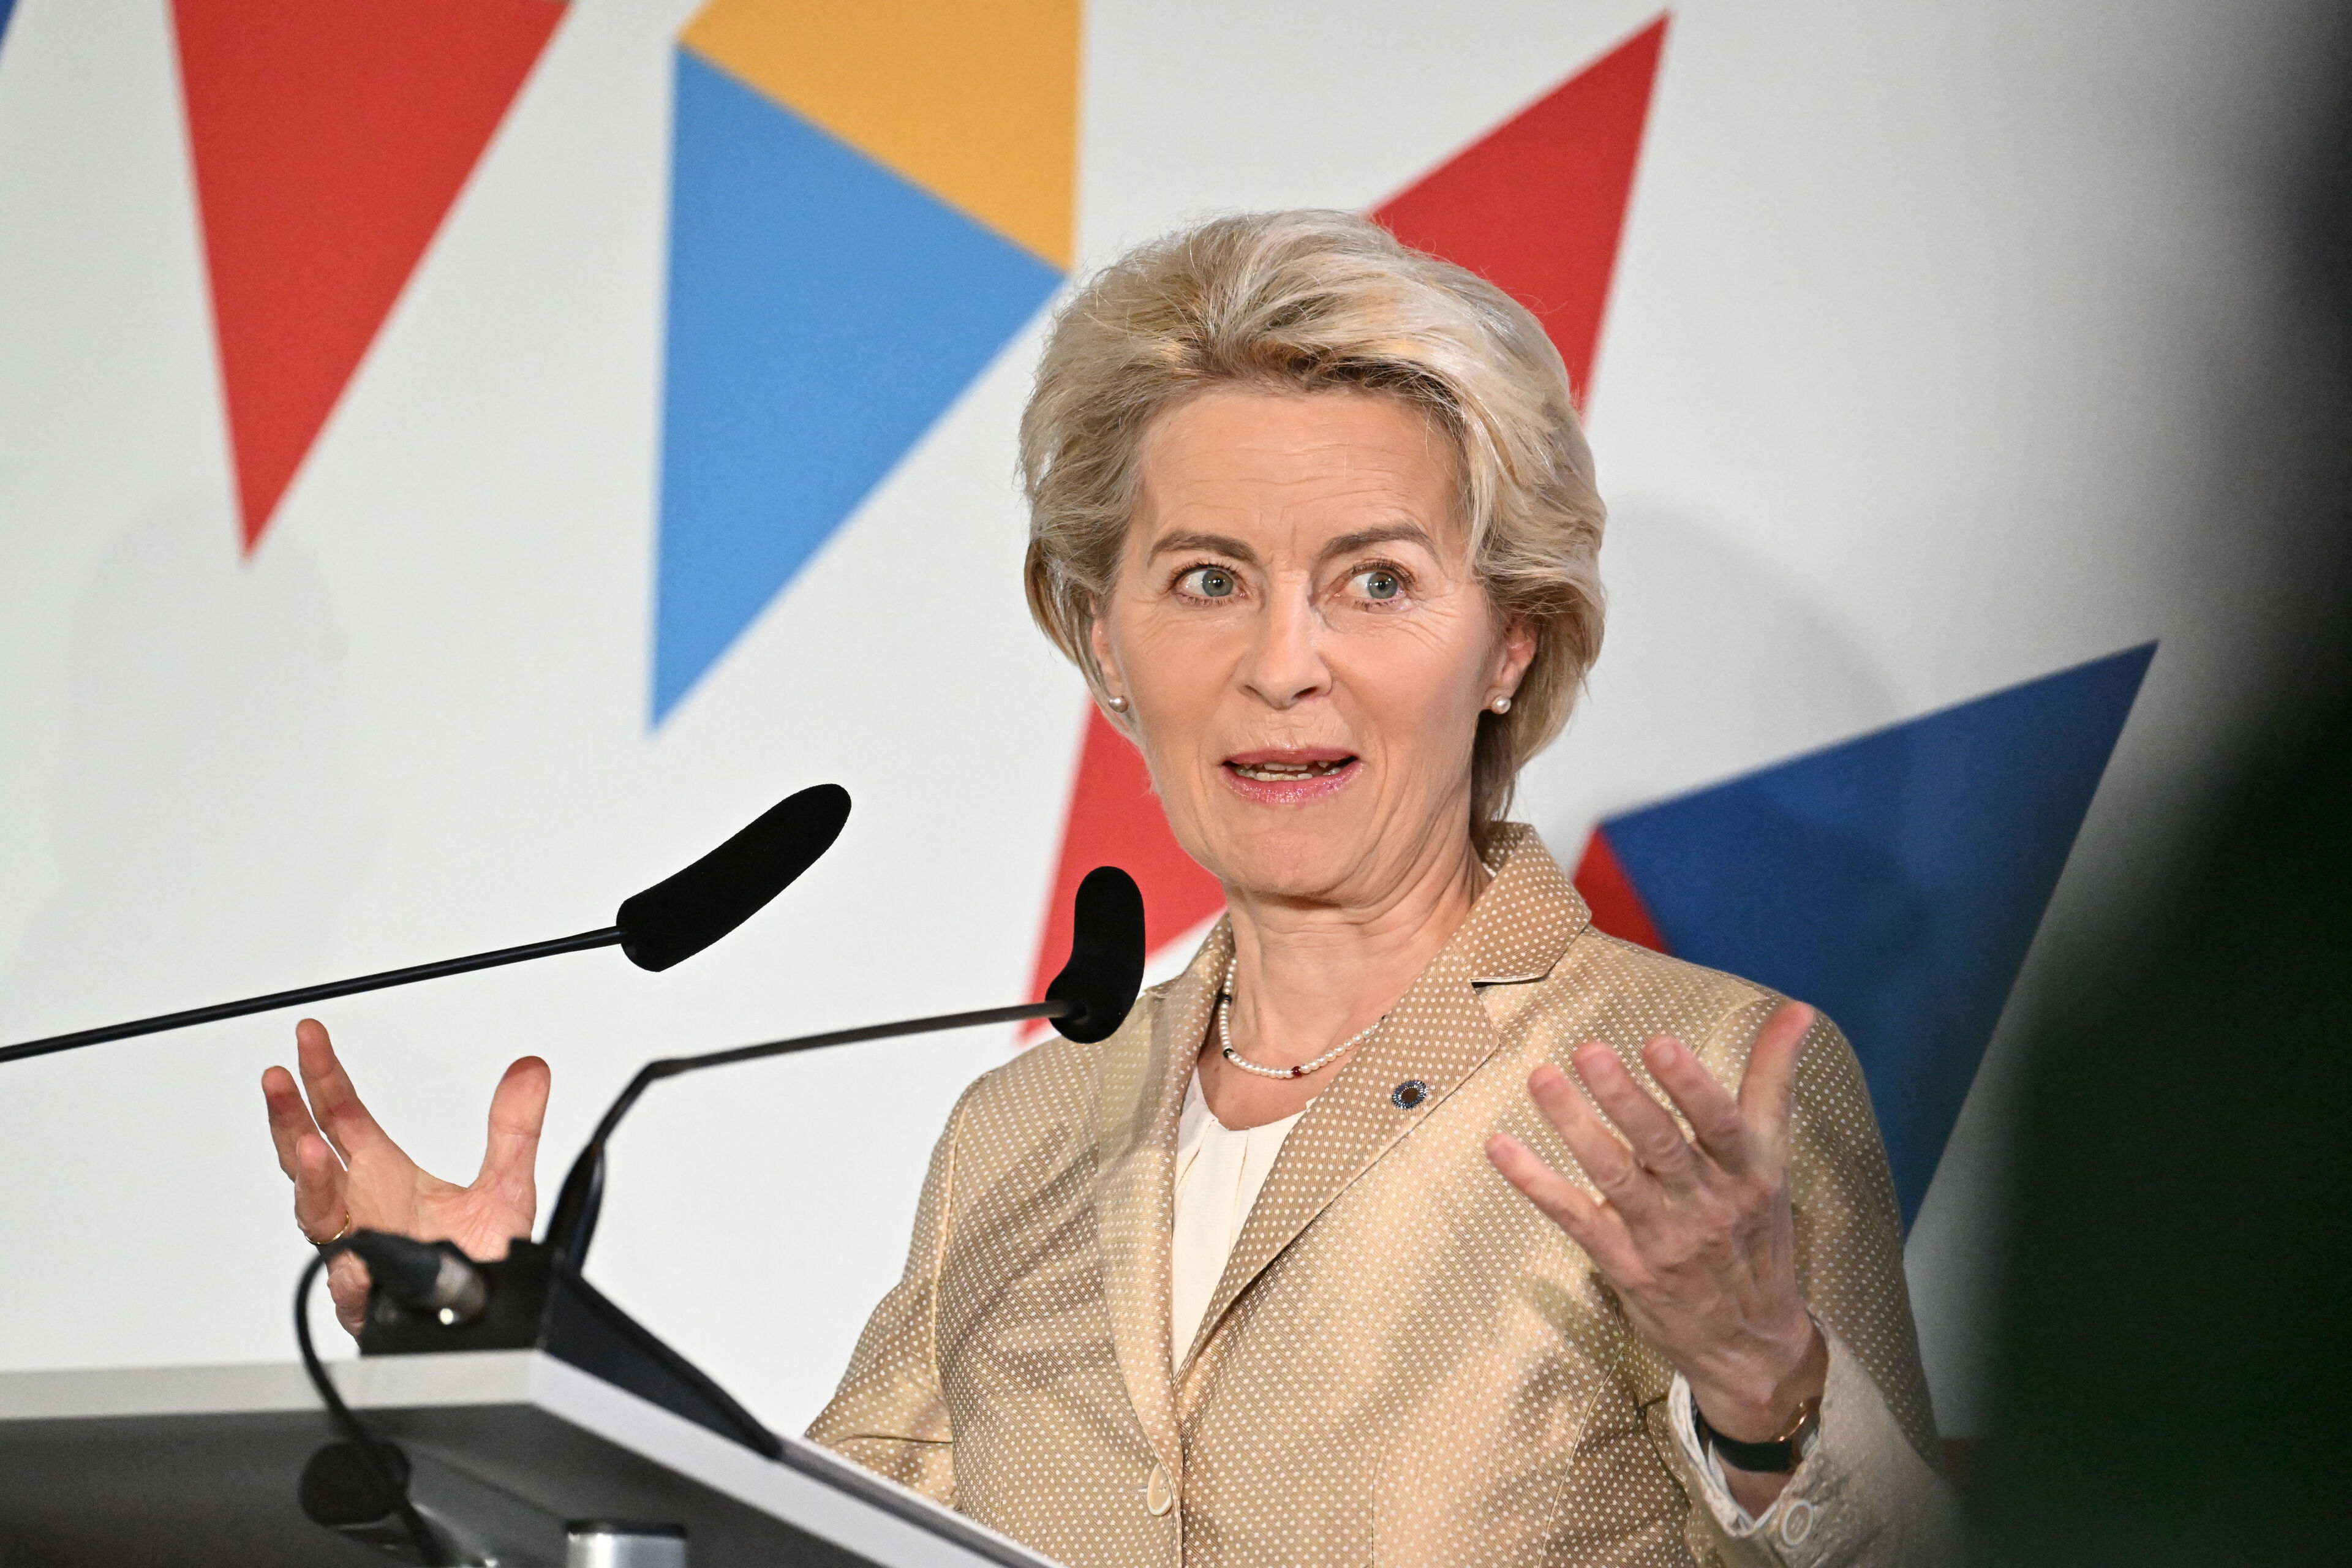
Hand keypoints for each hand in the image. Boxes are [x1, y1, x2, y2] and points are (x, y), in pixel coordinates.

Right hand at [263, 1017, 549, 1337]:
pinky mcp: (369, 1295)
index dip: (324, 1077)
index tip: (309, 1039)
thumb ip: (515, 1128)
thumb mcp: (507, 1185)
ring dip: (309, 1181)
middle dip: (290, 1115)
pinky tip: (349, 1248)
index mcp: (385, 1177)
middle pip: (309, 1154)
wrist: (490, 1317)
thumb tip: (531, 1071)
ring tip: (307, 1148)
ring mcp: (359, 1250)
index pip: (343, 1116)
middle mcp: (363, 1209)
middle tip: (280, 1078)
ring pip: (315, 1214)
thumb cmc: (483, 1260)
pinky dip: (346, 1263)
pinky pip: (348, 1279)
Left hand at [1486, 1002, 1826, 1505]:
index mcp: (1749, 1172)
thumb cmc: (1756, 1232)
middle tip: (1589, 1051)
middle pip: (1664, 1147)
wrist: (1751, 1344)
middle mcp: (1708, 1204)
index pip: (1722, 1123)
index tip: (1658, 1042)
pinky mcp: (1625, 1264)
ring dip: (1576, 1127)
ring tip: (1542, 1079)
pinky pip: (1576, 1218)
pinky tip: (1501, 1147)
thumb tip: (1797, 1010)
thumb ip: (1773, 1081)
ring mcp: (1664, 1238)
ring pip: (1616, 1176)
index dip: (1691, 1085)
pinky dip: (1536, 1183)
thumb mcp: (1774, 1158)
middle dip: (1626, 1100)